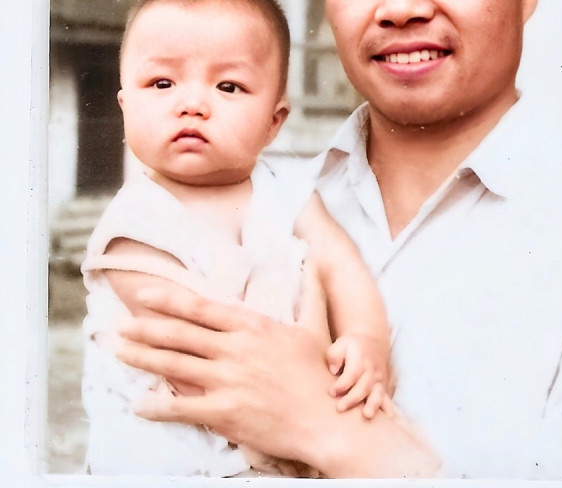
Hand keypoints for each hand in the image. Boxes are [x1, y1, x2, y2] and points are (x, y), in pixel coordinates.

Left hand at [115, 284, 440, 477]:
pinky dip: (157, 406)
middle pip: (180, 335)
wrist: (328, 418)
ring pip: (174, 366)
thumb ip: (311, 291)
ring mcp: (227, 380)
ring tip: (119, 352)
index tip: (145, 294)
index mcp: (253, 326)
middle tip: (118, 325)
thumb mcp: (316, 325)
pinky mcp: (225, 412)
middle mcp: (235, 349)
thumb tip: (317, 259)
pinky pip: (182, 408)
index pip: (202, 308)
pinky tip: (138, 404)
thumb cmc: (321, 372)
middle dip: (145, 328)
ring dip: (142, 358)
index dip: (169, 300)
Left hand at [327, 334, 393, 417]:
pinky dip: (388, 406)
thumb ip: (334, 356)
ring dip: (373, 404)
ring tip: (367, 415)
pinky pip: (387, 397)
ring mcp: (379, 380)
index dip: (341, 385)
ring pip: (377, 393)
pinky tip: (389, 416)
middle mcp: (371, 371)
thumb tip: (333, 370)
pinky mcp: (383, 386)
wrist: (372, 341)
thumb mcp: (340, 344)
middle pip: (362, 387)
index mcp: (360, 360)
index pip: (351, 374)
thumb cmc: (351, 346)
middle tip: (339, 408)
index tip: (331, 391)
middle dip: (352, 399)